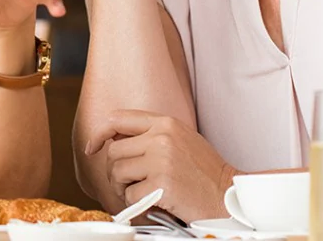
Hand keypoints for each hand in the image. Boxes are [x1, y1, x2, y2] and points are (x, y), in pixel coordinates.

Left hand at [86, 110, 238, 222]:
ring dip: (123, 188)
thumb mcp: (180, 140)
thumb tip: (114, 141)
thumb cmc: (204, 172)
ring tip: (141, 193)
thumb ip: (151, 135)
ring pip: (117, 173)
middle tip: (127, 184)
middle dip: (114, 171)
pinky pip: (130, 194)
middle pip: (114, 151)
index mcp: (166, 123)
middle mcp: (162, 137)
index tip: (93, 147)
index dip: (99, 133)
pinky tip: (153, 202)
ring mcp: (162, 159)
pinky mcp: (162, 184)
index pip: (118, 119)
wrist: (228, 195)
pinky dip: (136, 204)